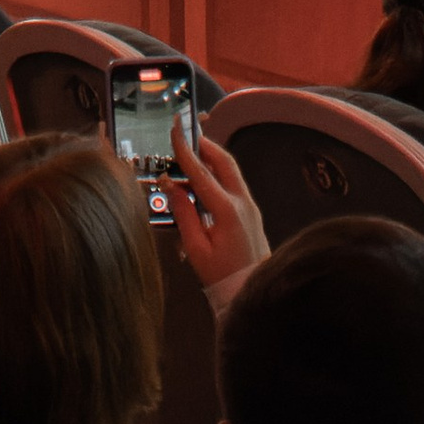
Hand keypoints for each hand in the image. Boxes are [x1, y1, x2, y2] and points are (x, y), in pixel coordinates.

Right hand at [165, 124, 265, 308]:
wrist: (252, 292)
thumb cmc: (222, 276)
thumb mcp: (196, 247)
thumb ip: (184, 214)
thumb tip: (171, 186)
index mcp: (228, 211)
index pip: (202, 173)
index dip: (186, 151)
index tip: (175, 131)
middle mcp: (243, 203)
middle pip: (224, 162)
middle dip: (205, 145)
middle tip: (186, 135)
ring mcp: (250, 207)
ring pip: (230, 171)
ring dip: (211, 159)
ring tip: (191, 153)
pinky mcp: (250, 214)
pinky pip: (232, 185)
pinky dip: (217, 174)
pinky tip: (202, 180)